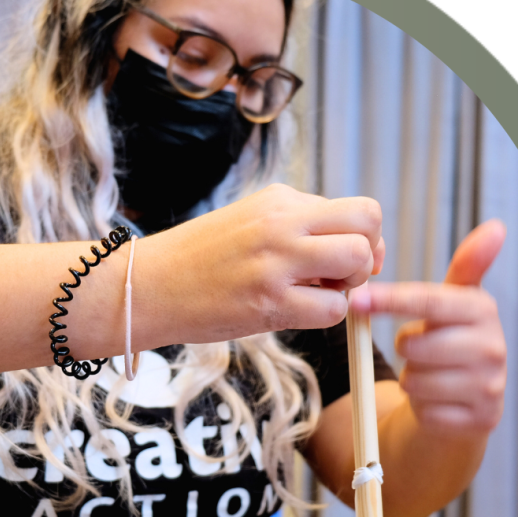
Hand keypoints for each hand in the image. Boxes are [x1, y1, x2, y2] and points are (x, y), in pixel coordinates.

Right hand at [148, 184, 384, 343]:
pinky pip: (333, 309)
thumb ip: (301, 228)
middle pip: (368, 224)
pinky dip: (325, 316)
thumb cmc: (199, 260)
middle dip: (365, 258)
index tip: (343, 260)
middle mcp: (282, 221)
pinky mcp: (268, 300)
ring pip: (357, 261)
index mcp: (280, 199)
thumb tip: (360, 250)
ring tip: (314, 295)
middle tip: (337, 279)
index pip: (357, 209)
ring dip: (348, 287)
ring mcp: (276, 260)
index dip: (365, 238)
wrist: (149, 286)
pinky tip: (293, 312)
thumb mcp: (251, 223)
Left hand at [349, 219, 507, 435]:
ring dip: (411, 378)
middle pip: (416, 344)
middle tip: (415, 348)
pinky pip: (425, 410)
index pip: (429, 300)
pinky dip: (421, 406)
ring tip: (428, 373)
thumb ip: (467, 266)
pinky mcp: (479, 420)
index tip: (357, 300)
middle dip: (404, 347)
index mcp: (483, 310)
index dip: (390, 300)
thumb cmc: (450, 343)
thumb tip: (495, 227)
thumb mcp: (455, 304)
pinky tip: (436, 400)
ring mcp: (489, 386)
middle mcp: (493, 347)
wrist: (466, 403)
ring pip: (416, 380)